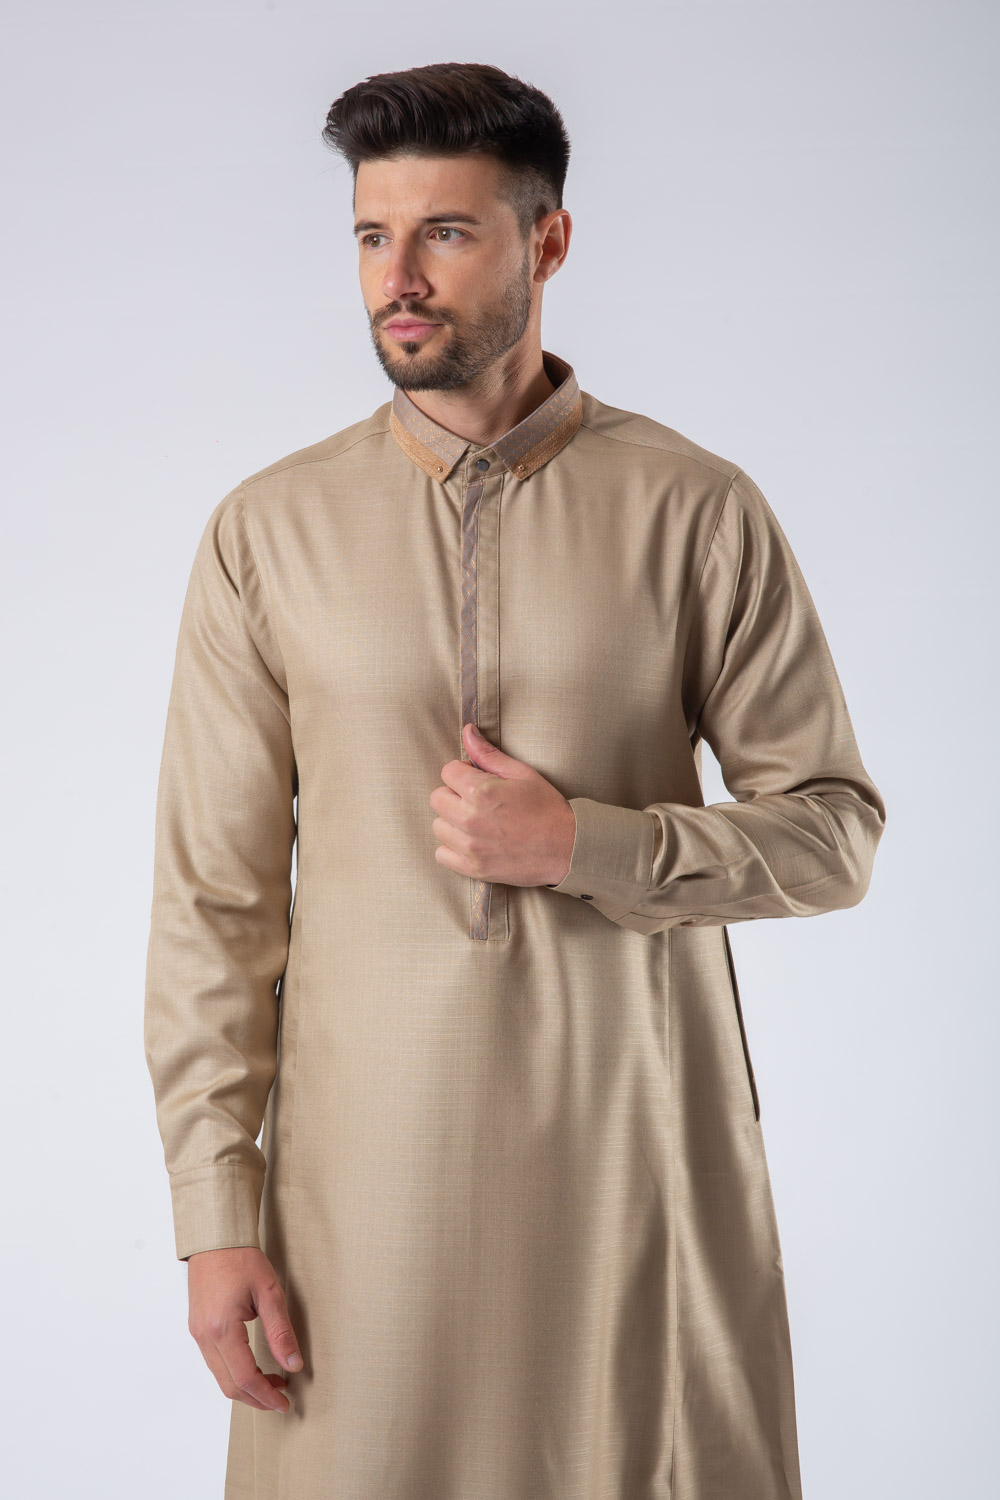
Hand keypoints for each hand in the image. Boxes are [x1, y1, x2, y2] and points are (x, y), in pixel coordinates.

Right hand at [186, 1246, 302, 1412]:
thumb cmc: (241, 1259)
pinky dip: (234, 1373)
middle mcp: (204, 1336)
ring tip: (273, 1383)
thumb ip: (281, 1332)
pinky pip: (215, 1362)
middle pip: (229, 1385)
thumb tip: (293, 1365)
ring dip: (246, 1387)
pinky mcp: (198, 1329)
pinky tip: (254, 1367)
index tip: (284, 1403)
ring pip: (220, 1377)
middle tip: (281, 1400)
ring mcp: (198, 1334)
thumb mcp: (269, 1292)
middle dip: (256, 1398)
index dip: (266, 1395)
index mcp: (222, 1328)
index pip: (244, 1377)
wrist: (215, 1238)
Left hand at [430, 723, 574, 886]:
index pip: (447, 772)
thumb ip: (488, 754)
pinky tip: (472, 842)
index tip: (477, 779)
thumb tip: (467, 731)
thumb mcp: (522, 773)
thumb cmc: (547, 808)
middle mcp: (470, 819)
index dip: (462, 772)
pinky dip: (452, 848)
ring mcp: (470, 846)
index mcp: (481, 792)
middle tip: (477, 801)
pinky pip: (441, 855)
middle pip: (437, 799)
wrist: (567, 848)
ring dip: (452, 822)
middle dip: (454, 795)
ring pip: (438, 826)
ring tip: (476, 822)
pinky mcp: (473, 868)